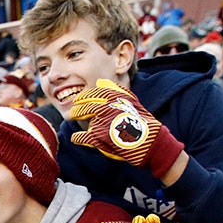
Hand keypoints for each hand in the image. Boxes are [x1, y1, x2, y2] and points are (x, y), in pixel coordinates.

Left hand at [68, 79, 183, 177]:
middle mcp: (106, 108)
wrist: (149, 141)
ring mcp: (101, 122)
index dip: (84, 97)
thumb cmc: (141, 121)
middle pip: (85, 106)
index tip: (78, 100)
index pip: (94, 94)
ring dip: (76, 117)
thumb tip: (100, 81)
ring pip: (84, 119)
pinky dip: (77, 137)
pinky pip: (82, 136)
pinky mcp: (97, 137)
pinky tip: (76, 138)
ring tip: (73, 118)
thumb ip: (115, 90)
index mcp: (115, 98)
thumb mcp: (131, 102)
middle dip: (78, 109)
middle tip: (74, 111)